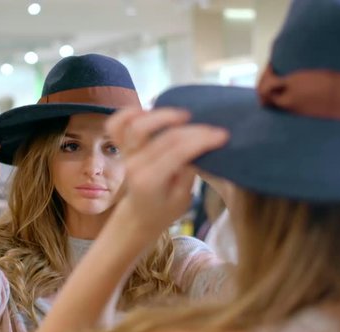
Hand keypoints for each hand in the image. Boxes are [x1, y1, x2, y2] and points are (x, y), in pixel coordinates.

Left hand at [106, 108, 228, 231]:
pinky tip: (149, 110)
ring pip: (136, 125)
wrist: (139, 215)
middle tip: (213, 128)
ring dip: (162, 115)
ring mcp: (125, 153)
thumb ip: (188, 173)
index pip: (177, 152)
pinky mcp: (121, 146)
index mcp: (149, 181)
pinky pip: (117, 124)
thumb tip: (199, 147)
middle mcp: (134, 164)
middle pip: (164, 137)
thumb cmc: (164, 209)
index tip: (222, 135)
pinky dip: (130, 113)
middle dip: (193, 129)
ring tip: (183, 115)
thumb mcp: (182, 199)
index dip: (202, 140)